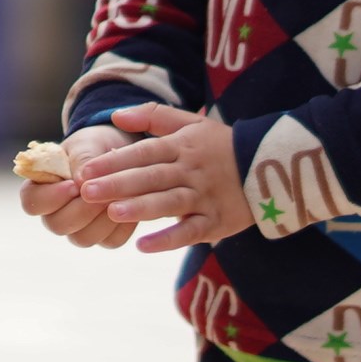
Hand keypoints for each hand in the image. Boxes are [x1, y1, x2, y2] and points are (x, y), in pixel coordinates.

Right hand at [21, 124, 139, 247]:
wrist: (119, 152)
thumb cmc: (94, 145)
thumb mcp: (87, 143)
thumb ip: (81, 160)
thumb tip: (80, 182)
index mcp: (41, 189)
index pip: (31, 203)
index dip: (50, 198)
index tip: (72, 185)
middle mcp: (55, 213)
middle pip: (57, 226)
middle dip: (80, 210)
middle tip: (100, 193)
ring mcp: (79, 228)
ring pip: (82, 238)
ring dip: (101, 219)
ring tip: (117, 197)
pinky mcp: (104, 236)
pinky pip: (111, 240)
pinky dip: (122, 225)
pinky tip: (130, 205)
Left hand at [73, 103, 250, 252]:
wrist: (274, 166)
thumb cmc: (222, 146)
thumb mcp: (192, 123)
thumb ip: (154, 116)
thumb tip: (116, 115)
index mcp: (182, 147)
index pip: (144, 153)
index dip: (115, 161)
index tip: (86, 170)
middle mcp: (192, 171)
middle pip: (152, 177)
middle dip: (118, 185)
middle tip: (87, 192)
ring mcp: (205, 197)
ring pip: (170, 203)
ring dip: (141, 208)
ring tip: (113, 213)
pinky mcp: (217, 221)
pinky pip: (191, 232)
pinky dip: (169, 239)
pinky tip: (144, 246)